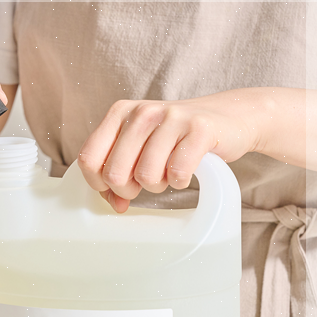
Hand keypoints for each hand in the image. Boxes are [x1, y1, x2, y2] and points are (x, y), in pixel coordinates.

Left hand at [78, 90, 262, 211]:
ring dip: (158, 185)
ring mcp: (170, 118)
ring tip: (168, 172)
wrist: (228, 117)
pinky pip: (177, 174)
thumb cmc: (177, 137)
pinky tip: (186, 170)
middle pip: (114, 174)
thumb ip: (120, 173)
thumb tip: (115, 204)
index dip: (99, 183)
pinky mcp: (198, 129)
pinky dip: (181, 182)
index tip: (116, 187)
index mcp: (120, 113)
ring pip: (146, 177)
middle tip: (147, 181)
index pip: (88, 159)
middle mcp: (141, 112)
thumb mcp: (141, 148)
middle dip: (130, 190)